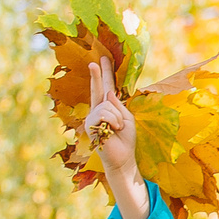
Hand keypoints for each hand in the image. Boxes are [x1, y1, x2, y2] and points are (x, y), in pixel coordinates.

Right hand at [86, 58, 148, 218]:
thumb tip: (108, 93)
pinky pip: (105, 115)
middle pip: (99, 88)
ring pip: (107, 105)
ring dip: (117, 118)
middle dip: (98, 74)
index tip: (102, 60)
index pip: (105, 87)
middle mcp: (98, 110)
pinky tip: (113, 131)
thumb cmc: (126, 140)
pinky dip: (114, 122)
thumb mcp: (127, 119)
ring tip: (118, 129)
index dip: (103, 74)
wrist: (122, 158)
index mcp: (108, 107)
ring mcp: (92, 117)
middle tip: (96, 61)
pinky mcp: (90, 125)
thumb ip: (118, 106)